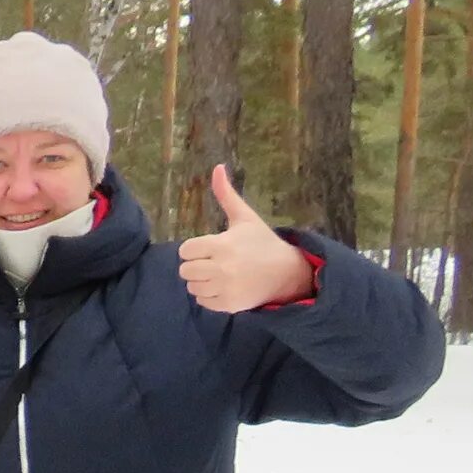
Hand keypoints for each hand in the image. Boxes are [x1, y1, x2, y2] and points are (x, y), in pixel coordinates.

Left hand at [177, 166, 315, 312]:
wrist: (287, 272)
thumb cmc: (262, 243)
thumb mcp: (245, 218)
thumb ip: (226, 195)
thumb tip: (217, 167)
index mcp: (222, 245)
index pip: (186, 250)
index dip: (195, 248)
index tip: (209, 247)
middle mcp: (222, 268)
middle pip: (185, 270)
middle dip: (195, 265)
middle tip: (213, 261)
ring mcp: (225, 288)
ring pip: (192, 287)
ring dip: (201, 281)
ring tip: (220, 273)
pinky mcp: (228, 305)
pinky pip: (202, 301)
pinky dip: (209, 295)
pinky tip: (225, 286)